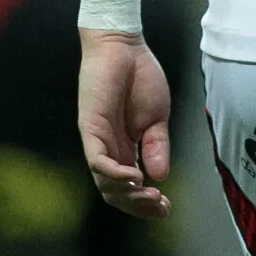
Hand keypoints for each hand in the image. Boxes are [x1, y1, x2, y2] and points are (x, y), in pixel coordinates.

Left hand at [78, 30, 171, 216]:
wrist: (124, 46)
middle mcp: (108, 149)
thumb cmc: (140, 76)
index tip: (166, 208)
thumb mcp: (157, 117)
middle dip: (138, 206)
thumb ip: (157, 147)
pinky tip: (134, 178)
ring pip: (104, 183)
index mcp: (125, 148)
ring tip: (149, 195)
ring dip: (128, 195)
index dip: (145, 203)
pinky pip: (97, 161)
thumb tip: (160, 176)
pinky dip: (114, 174)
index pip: (129, 187)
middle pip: (115, 193)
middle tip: (160, 207)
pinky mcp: (90, 128)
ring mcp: (97, 141)